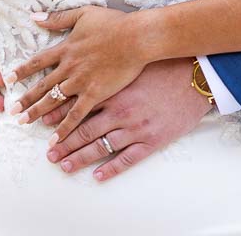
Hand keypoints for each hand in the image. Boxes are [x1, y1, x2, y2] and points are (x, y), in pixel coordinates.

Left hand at [9, 7, 150, 138]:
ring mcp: (81, 82)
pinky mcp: (95, 93)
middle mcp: (69, 67)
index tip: (9, 80)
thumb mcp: (83, 14)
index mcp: (66, 48)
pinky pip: (76, 114)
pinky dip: (64, 126)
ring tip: (24, 123)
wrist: (135, 37)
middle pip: (42, 85)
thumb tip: (35, 17)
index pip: (38, 61)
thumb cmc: (113, 23)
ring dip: (38, 112)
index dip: (23, 71)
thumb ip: (58, 17)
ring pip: (54, 101)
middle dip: (26, 98)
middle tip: (11, 111)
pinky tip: (55, 138)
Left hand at [47, 59, 209, 181]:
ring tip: (64, 165)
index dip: (61, 117)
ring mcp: (135, 128)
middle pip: (85, 130)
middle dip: (64, 142)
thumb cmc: (165, 67)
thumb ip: (111, 70)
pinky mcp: (151, 141)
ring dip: (80, 157)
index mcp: (115, 90)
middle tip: (48, 153)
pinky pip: (127, 159)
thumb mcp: (134, 64)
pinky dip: (111, 169)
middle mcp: (121, 111)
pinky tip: (98, 176)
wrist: (195, 78)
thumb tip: (90, 71)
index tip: (45, 126)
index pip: (80, 106)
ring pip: (101, 147)